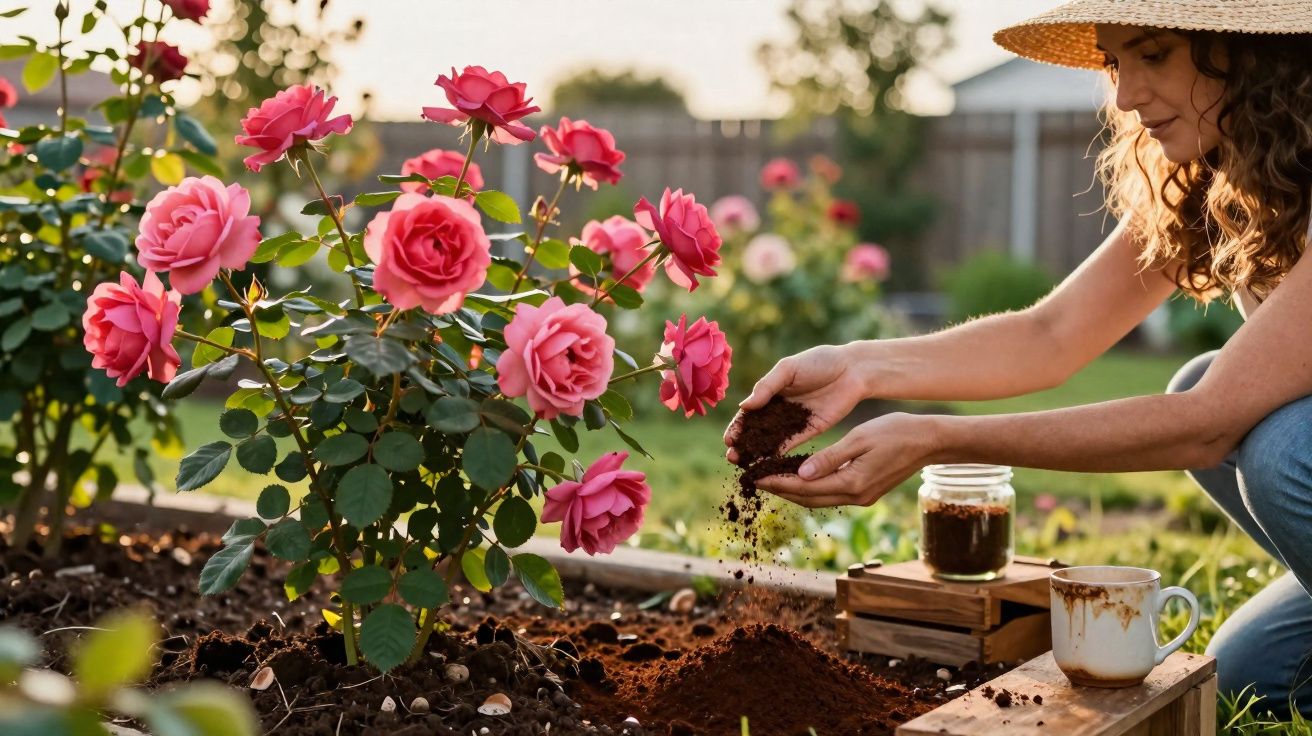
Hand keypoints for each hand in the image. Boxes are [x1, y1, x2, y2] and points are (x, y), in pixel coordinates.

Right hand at [724, 344, 869, 463]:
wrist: (852, 370)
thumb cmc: (819, 362)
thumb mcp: (789, 369)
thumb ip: (767, 386)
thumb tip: (744, 406)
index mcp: (769, 393)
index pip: (748, 414)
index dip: (737, 427)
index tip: (728, 440)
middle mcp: (778, 409)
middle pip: (755, 431)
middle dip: (743, 445)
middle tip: (733, 458)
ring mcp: (793, 422)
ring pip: (770, 441)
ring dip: (757, 454)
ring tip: (746, 466)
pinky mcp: (809, 430)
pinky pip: (791, 446)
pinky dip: (778, 456)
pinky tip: (768, 467)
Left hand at [755, 412, 941, 507]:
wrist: (929, 441)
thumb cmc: (896, 432)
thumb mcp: (859, 438)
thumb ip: (829, 458)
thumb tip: (800, 475)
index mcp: (851, 483)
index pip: (804, 488)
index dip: (777, 483)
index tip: (755, 477)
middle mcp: (855, 496)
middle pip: (808, 499)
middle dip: (780, 490)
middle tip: (755, 481)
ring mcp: (862, 498)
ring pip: (818, 500)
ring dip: (794, 492)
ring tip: (771, 480)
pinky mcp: (866, 494)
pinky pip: (830, 495)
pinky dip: (811, 489)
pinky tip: (799, 478)